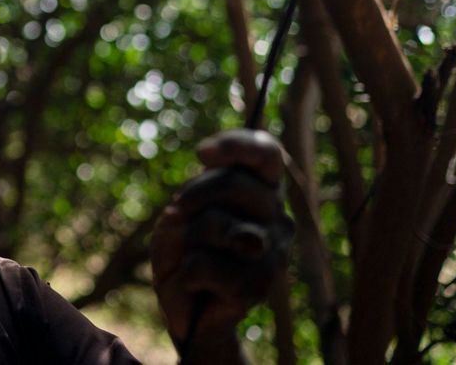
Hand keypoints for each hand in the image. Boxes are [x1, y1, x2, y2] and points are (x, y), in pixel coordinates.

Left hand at [151, 130, 292, 355]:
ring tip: (189, 256)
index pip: (267, 154)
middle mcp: (278, 218)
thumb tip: (215, 227)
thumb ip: (189, 208)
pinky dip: (184, 274)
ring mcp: (275, 253)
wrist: (189, 310)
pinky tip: (193, 285)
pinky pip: (205, 265)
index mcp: (262, 191)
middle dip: (191, 195)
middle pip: (232, 182)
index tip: (202, 154)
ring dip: (186, 239)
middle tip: (178, 212)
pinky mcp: (262, 286)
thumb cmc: (184, 251)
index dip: (237, 145)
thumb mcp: (177, 218)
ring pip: (217, 224)